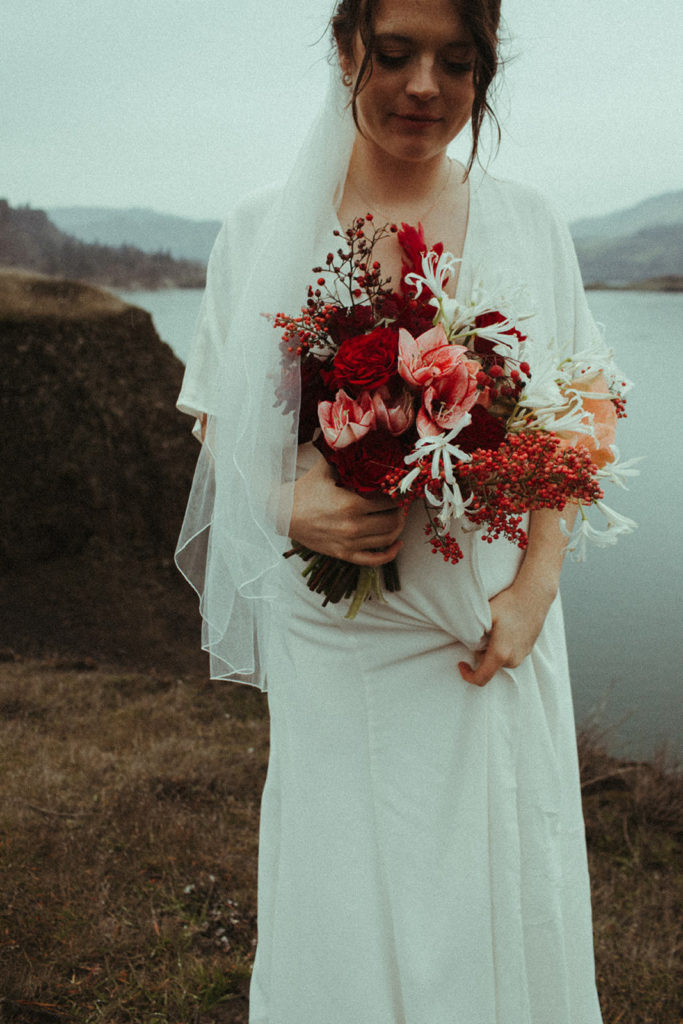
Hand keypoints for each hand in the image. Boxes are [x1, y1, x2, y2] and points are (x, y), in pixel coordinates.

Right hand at [290, 456, 405, 566]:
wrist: (284, 514)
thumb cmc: (305, 490)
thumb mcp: (325, 469)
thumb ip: (344, 457)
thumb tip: (360, 440)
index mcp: (351, 504)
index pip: (388, 501)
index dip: (398, 495)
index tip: (400, 489)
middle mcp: (353, 526)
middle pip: (392, 521)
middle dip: (401, 511)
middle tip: (401, 503)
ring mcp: (349, 543)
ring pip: (387, 539)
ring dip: (398, 528)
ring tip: (398, 518)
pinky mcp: (344, 554)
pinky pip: (374, 560)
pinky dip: (390, 554)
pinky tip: (397, 544)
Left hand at [458, 579, 555, 686]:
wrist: (534, 595)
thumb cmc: (508, 603)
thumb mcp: (485, 616)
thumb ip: (471, 632)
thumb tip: (459, 640)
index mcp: (501, 653)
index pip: (481, 678)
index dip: (467, 675)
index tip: (461, 664)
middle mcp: (514, 659)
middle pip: (489, 667)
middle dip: (480, 655)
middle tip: (481, 633)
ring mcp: (523, 656)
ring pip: (499, 660)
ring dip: (492, 651)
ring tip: (493, 629)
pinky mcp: (528, 650)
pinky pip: (510, 655)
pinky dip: (502, 647)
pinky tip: (504, 629)